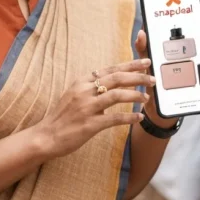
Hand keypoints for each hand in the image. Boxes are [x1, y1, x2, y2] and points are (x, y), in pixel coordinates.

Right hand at [33, 59, 154, 157]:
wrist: (46, 136)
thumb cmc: (63, 116)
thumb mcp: (74, 94)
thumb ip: (91, 86)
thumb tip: (112, 79)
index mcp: (82, 82)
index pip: (110, 69)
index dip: (130, 65)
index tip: (145, 62)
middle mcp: (84, 91)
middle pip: (116, 78)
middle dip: (137, 77)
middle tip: (152, 78)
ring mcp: (87, 107)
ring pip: (117, 95)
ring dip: (135, 95)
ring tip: (147, 97)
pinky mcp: (89, 124)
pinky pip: (114, 118)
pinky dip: (129, 117)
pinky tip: (139, 118)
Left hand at [134, 21, 199, 127]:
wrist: (154, 104)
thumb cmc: (152, 79)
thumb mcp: (146, 62)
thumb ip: (143, 48)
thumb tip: (141, 33)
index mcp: (179, 49)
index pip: (191, 32)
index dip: (198, 24)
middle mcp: (191, 57)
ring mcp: (197, 71)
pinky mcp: (199, 87)